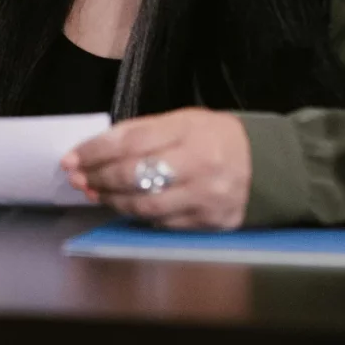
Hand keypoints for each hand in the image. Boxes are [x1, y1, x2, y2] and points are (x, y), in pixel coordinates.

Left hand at [61, 108, 251, 229]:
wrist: (274, 164)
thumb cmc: (217, 137)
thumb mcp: (184, 120)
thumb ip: (143, 132)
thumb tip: (98, 148)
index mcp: (189, 130)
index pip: (129, 141)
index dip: (94, 151)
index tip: (71, 158)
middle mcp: (199, 164)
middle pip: (134, 175)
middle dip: (98, 178)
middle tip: (77, 178)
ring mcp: (206, 197)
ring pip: (145, 205)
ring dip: (112, 201)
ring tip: (95, 193)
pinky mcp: (211, 222)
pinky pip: (164, 224)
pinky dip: (139, 216)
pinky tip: (124, 207)